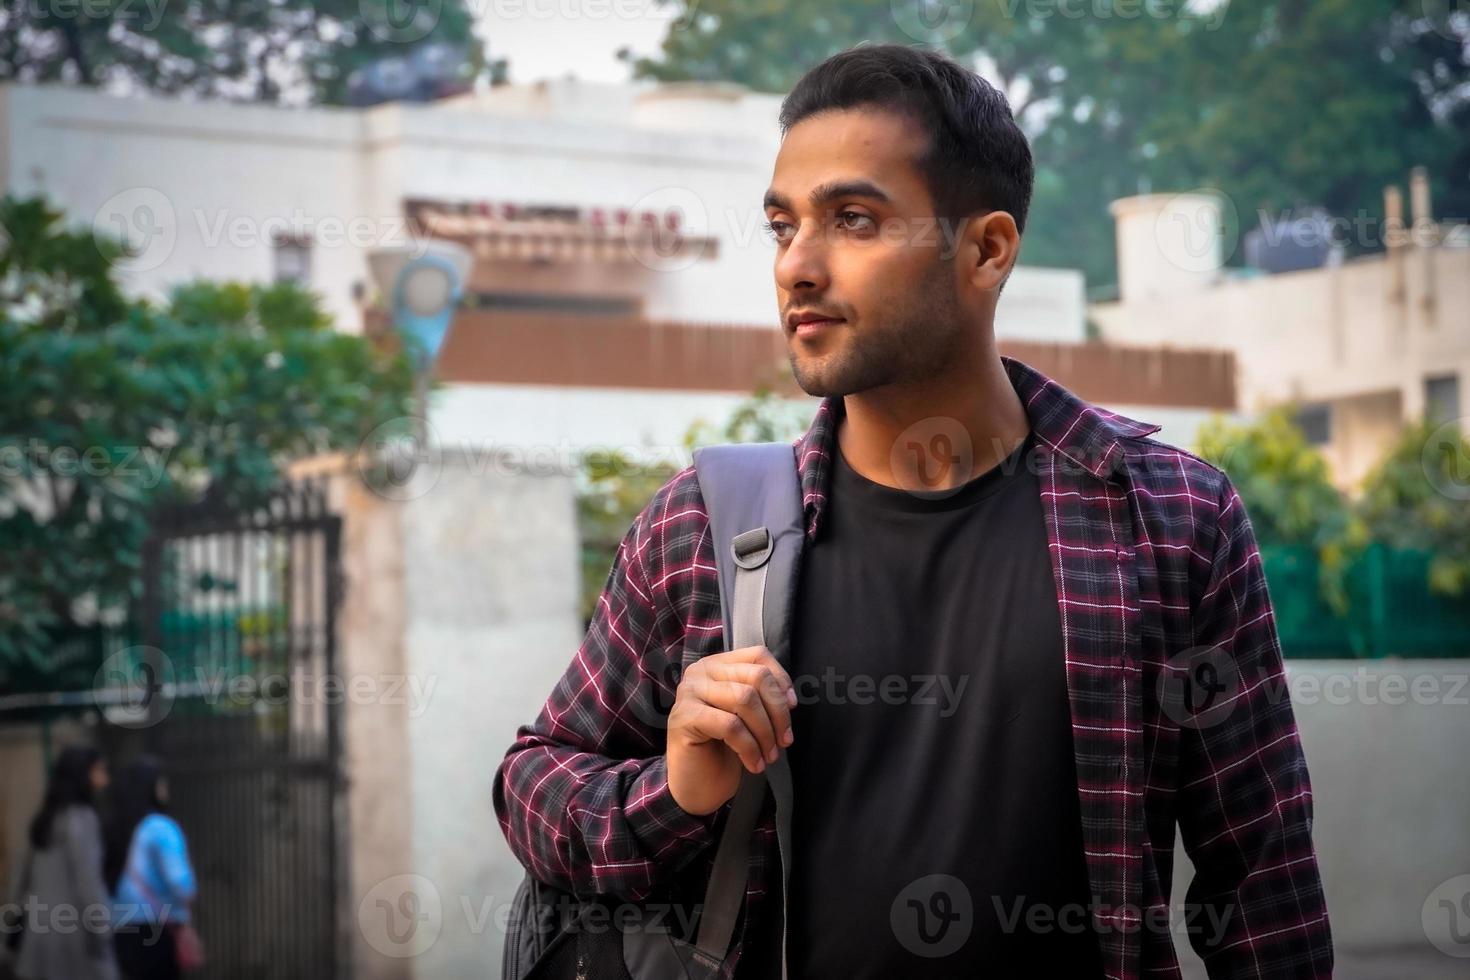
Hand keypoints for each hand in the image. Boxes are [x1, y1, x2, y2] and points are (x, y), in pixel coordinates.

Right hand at [666, 645, 796, 815]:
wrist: (696, 786)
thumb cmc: (724, 749)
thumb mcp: (747, 716)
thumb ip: (762, 696)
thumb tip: (789, 698)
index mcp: (717, 665)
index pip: (757, 655)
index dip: (781, 679)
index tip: (792, 707)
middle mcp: (700, 672)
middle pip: (756, 677)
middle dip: (778, 711)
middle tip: (784, 740)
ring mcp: (689, 692)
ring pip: (745, 699)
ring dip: (765, 733)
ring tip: (769, 756)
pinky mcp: (685, 717)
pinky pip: (731, 726)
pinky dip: (749, 748)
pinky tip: (754, 764)